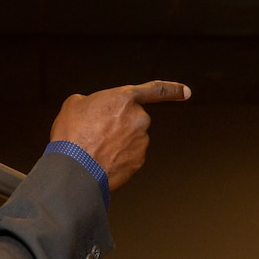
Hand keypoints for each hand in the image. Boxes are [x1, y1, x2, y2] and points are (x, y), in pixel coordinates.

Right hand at [48, 81, 188, 190]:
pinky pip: (130, 156)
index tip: (186, 92)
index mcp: (125, 99)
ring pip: (131, 139)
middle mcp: (139, 118)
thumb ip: (94, 101)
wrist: (74, 168)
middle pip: (133, 119)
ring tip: (95, 147)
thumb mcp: (75, 104)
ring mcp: (141, 142)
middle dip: (119, 124)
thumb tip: (95, 110)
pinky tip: (102, 159)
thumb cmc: (72, 134)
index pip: (155, 90)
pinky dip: (118, 157)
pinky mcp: (139, 161)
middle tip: (96, 132)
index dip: (173, 90)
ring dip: (118, 142)